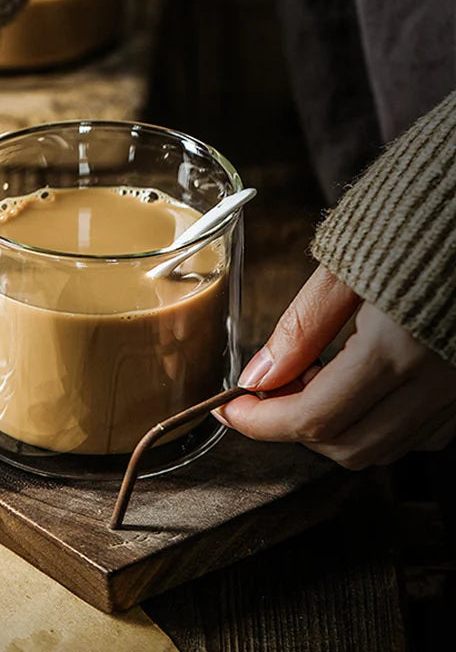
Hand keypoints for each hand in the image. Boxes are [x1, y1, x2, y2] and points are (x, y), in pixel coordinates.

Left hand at [214, 265, 455, 467]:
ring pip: (382, 447)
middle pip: (346, 445)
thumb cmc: (412, 219)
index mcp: (397, 348)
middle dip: (291, 426)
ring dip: (332, 425)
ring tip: (312, 373)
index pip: (314, 417)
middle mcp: (435, 380)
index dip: (260, 423)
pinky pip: (417, 433)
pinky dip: (373, 422)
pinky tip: (355, 382)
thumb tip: (259, 376)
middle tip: (268, 386)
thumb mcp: (344, 268)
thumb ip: (301, 328)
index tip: (230, 409)